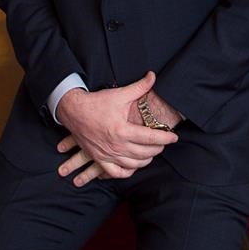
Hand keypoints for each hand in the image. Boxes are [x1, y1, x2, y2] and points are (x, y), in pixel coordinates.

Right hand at [55, 71, 177, 186]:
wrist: (74, 111)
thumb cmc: (97, 102)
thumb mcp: (119, 94)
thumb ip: (139, 87)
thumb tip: (153, 76)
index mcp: (123, 130)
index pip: (151, 138)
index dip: (165, 138)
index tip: (174, 137)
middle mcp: (116, 146)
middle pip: (145, 153)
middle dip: (159, 148)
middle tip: (164, 142)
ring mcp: (108, 154)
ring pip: (134, 164)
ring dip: (147, 160)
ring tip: (152, 152)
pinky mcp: (100, 159)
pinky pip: (117, 173)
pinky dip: (128, 171)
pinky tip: (134, 165)